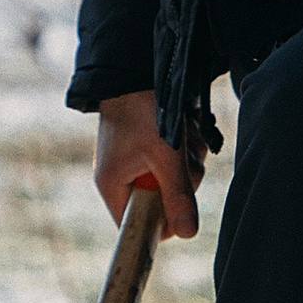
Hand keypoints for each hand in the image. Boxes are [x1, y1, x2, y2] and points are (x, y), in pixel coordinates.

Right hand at [94, 92, 199, 237]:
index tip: (182, 206)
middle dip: (182, 180)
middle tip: (182, 157)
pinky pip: (178, 161)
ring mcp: (138, 162)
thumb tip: (189, 234)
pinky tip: (186, 127)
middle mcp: (123, 177)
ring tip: (182, 134)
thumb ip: (178, 194)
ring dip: (189, 159)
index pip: (135, 225)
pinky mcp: (152, 148)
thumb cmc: (142, 110)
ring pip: (177, 179)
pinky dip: (188, 146)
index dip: (162, 221)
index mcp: (113, 186)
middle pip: (163, 202)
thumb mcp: (165, 154)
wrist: (135, 68)